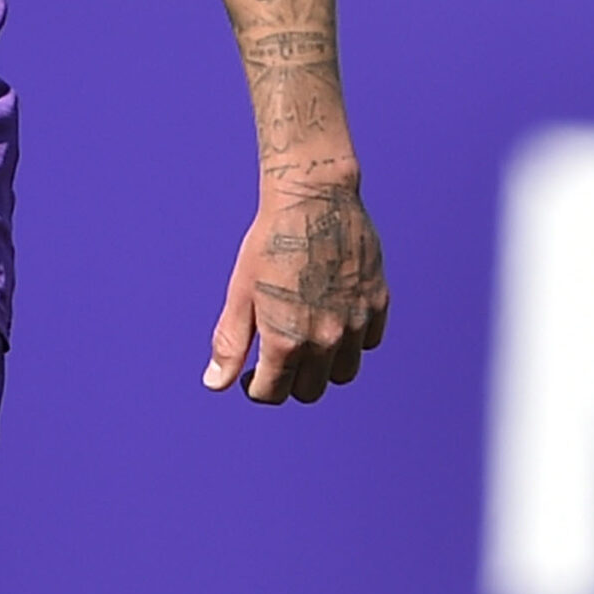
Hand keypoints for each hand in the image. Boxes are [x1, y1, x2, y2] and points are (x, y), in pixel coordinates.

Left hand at [205, 172, 387, 403]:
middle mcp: (326, 339)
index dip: (256, 388)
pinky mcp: (378, 305)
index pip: (273, 394)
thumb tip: (215, 384)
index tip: (252, 374)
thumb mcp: (241, 292)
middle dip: (289, 381)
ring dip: (323, 366)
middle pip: (310, 391)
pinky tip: (332, 315)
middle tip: (277, 357)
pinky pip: (368, 343)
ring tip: (305, 338)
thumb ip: (230, 343)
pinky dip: (352, 340)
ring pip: (343, 373)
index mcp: (287, 339)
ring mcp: (357, 324)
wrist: (314, 199)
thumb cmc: (270, 243)